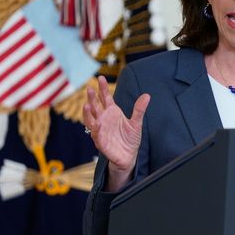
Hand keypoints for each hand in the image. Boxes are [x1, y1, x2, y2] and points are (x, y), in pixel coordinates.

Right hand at [83, 76, 149, 190]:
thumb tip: (147, 95)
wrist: (129, 156)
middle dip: (92, 98)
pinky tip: (98, 123)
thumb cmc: (130, 139)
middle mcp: (104, 119)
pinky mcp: (101, 141)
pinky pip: (96, 134)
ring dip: (87, 113)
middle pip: (95, 106)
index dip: (102, 88)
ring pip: (90, 120)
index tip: (100, 78)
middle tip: (90, 88)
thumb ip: (139, 110)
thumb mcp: (136, 123)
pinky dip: (96, 129)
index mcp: (112, 113)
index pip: (105, 98)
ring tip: (87, 105)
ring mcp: (100, 130)